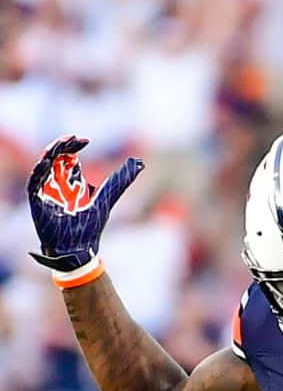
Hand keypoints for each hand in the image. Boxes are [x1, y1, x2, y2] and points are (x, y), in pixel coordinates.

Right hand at [27, 135, 143, 272]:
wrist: (79, 251)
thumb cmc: (91, 229)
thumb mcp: (107, 199)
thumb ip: (120, 181)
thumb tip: (139, 162)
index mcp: (72, 182)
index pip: (69, 156)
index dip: (74, 145)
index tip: (85, 140)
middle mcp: (58, 184)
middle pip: (56, 156)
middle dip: (63, 144)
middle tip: (74, 139)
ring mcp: (46, 191)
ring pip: (44, 164)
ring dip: (51, 152)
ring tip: (62, 144)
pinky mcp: (37, 201)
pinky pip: (35, 181)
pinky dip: (40, 170)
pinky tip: (49, 160)